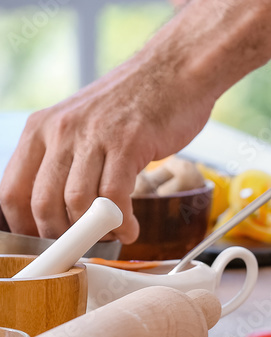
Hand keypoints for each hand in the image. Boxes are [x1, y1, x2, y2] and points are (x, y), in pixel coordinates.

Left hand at [0, 0, 270, 242]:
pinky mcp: (127, 145)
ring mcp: (93, 137)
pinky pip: (113, 198)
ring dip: (92, 233)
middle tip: (81, 248)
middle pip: (42, 204)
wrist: (174, 73)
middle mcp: (60, 131)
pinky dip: (121, 223)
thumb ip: (68, 161)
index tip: (44, 244)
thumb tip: (61, 208)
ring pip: (75, 203)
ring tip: (109, 238)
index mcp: (42, 129)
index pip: (12, 191)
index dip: (24, 227)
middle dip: (61, 236)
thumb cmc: (136, 105)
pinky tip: (130, 229)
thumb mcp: (85, 126)